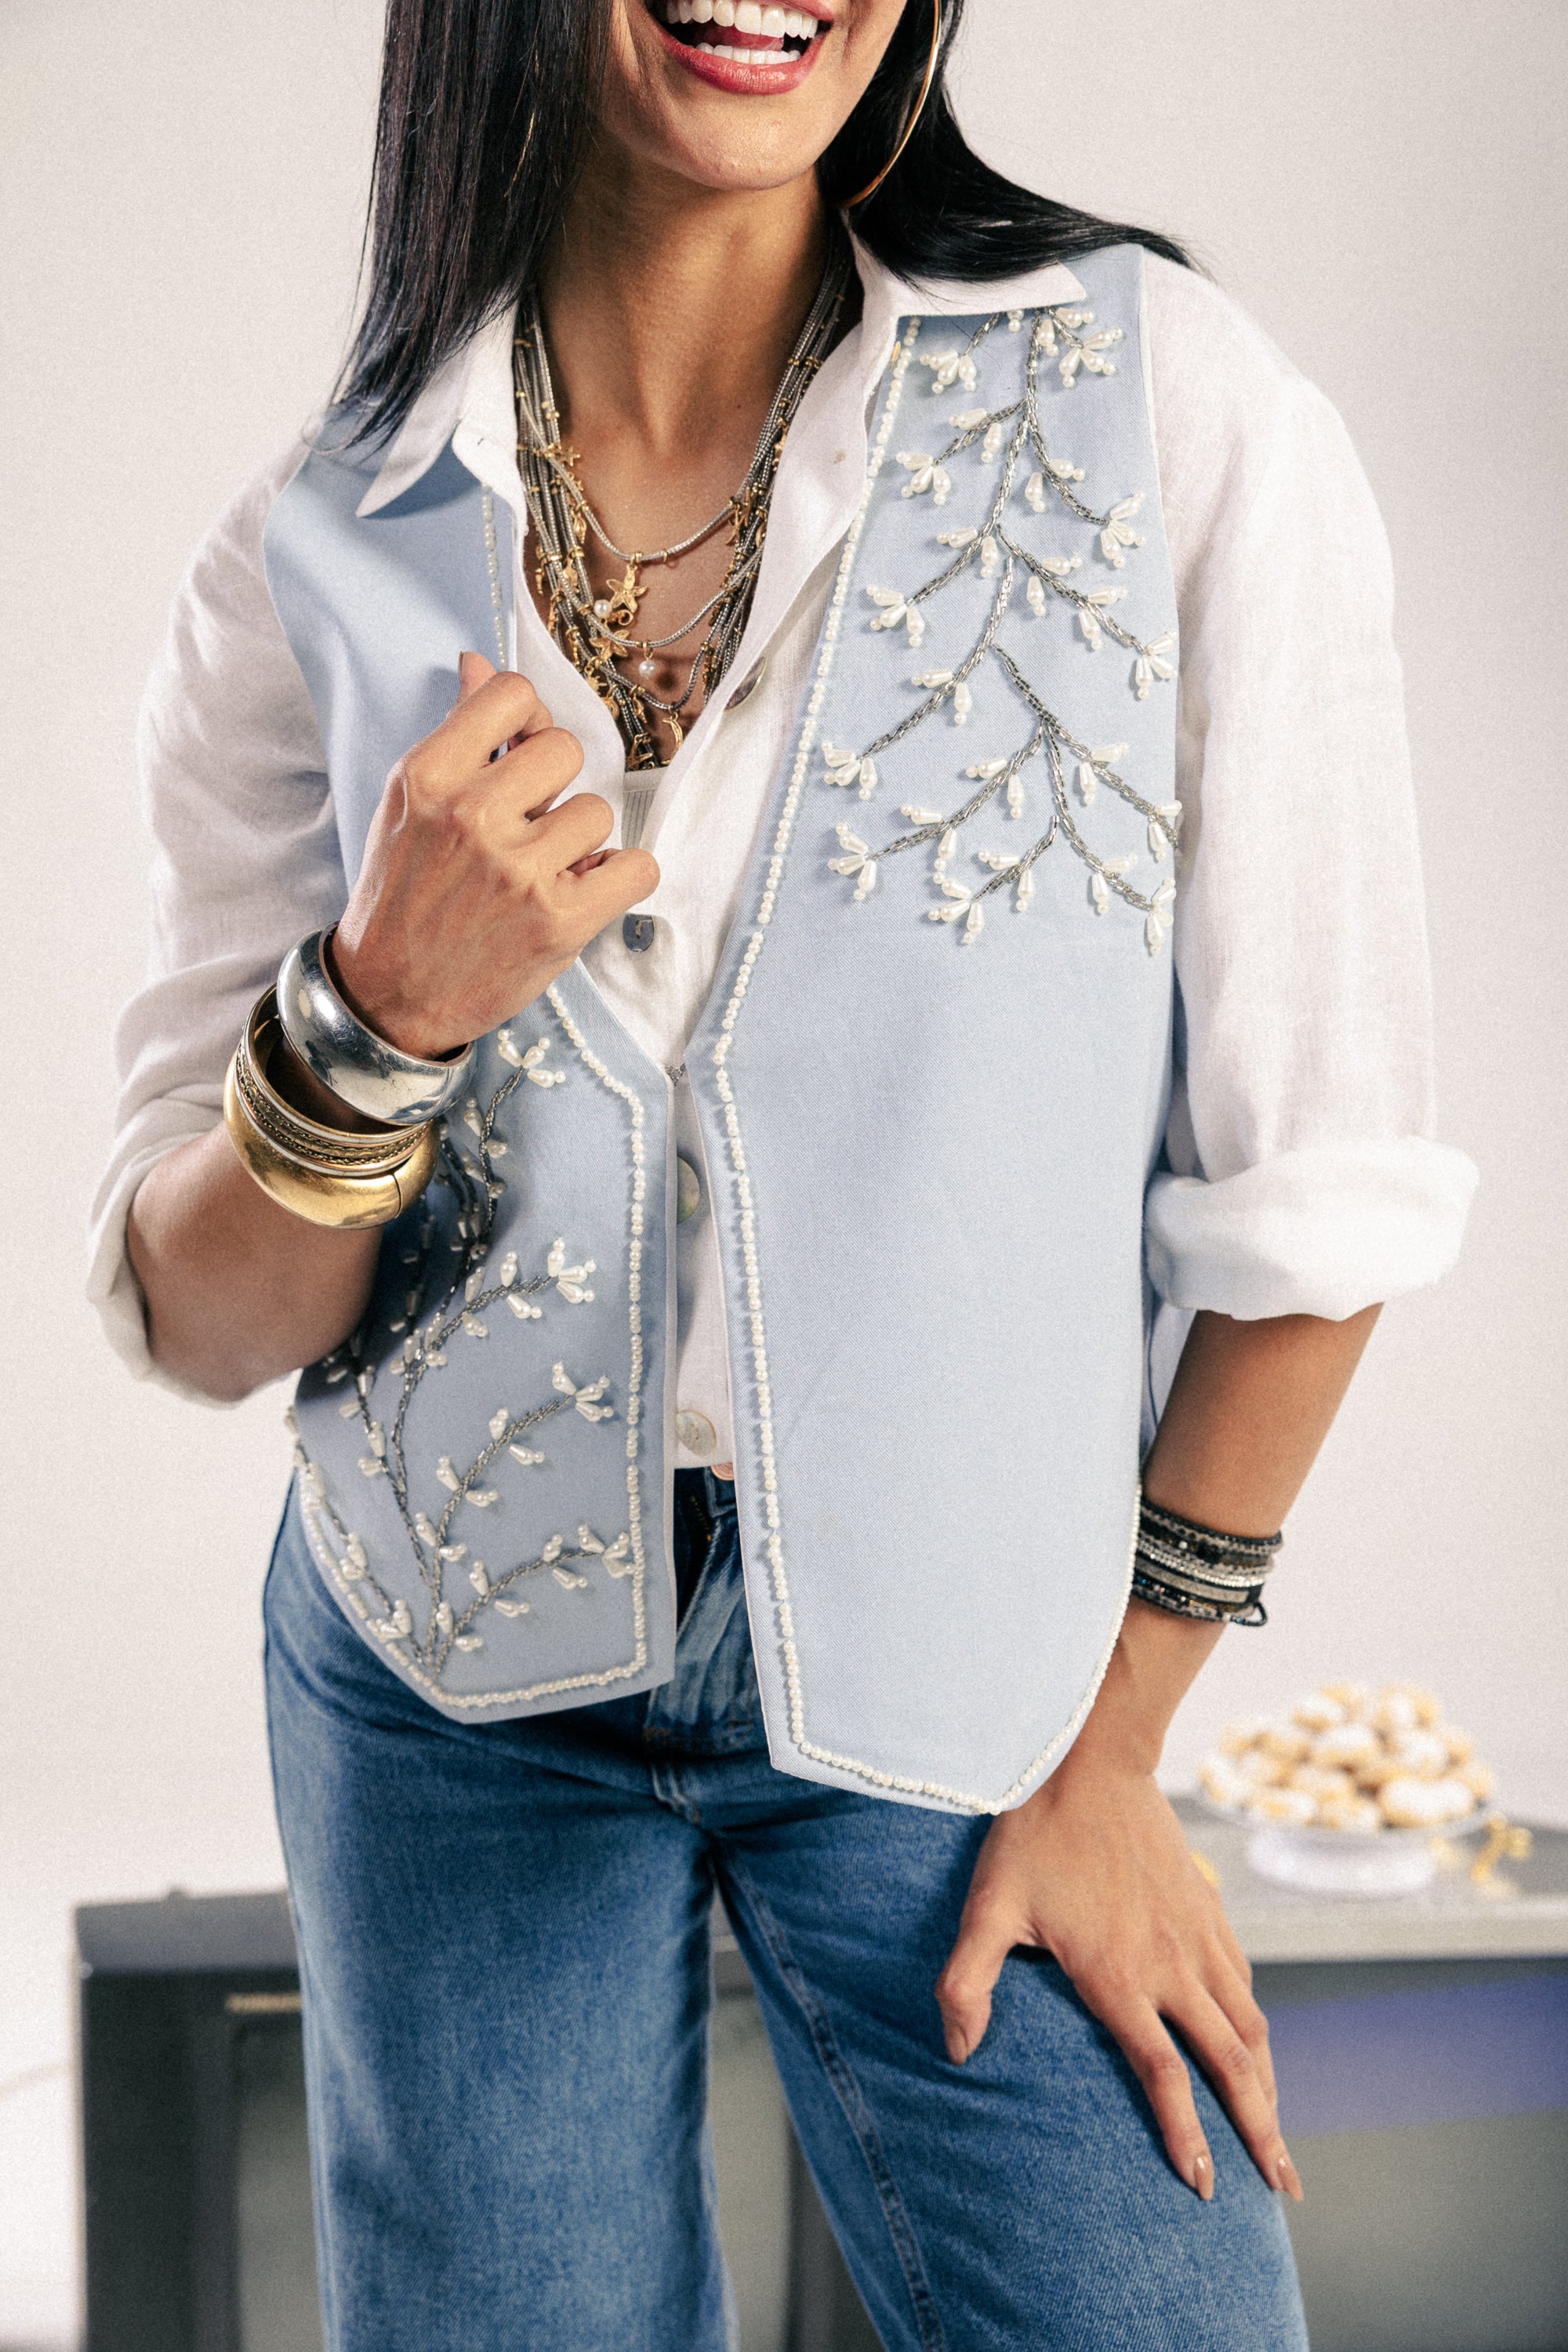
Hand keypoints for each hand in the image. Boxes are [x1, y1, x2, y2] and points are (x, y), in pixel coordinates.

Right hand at [332, 652, 658, 1057]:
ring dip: (579, 842)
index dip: (527, 722)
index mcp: (430, 775)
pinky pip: (638, 867)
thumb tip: (480, 664)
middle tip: (526, 827)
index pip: (513, 696)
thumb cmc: (403, 893)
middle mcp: (473, 816)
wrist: (390, 994)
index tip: (519, 756)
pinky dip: (620, 880)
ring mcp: (518, 870)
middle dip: (554, 787)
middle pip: (565, 749)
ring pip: (598, 812)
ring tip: (541, 872)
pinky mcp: (559, 921)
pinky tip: (585, 892)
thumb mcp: (410, 803)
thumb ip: (457, 735)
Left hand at [935, 1749, 1302, 2203]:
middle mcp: (1172, 1964)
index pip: (1166, 2074)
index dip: (1188, 2135)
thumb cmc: (1033, 1835)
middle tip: (1282, 2187)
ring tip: (1279, 2134)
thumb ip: (967, 1981)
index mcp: (1120, 1975)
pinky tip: (1254, 2047)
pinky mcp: (1208, 1907)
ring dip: (1270, 2085)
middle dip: (1262, 2131)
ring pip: (1251, 2025)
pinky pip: (1244, 1981)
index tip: (1205, 2186)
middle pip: (1233, 2063)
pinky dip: (1257, 2027)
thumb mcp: (986, 1906)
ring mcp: (1198, 1934)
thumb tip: (959, 2051)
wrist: (1090, 1758)